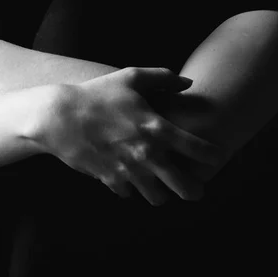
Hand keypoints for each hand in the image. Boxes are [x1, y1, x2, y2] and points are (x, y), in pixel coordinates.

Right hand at [33, 67, 223, 205]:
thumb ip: (163, 78)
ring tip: (163, 187)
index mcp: (157, 128)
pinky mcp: (110, 179)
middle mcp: (147, 154)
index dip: (213, 156)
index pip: (197, 149)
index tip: (217, 157)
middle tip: (196, 189)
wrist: (60, 116)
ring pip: (158, 198)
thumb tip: (188, 83)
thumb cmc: (98, 94)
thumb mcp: (131, 78)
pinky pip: (130, 195)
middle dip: (194, 190)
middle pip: (184, 187)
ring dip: (163, 193)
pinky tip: (132, 179)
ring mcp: (129, 170)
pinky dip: (133, 189)